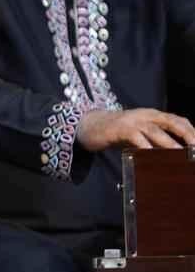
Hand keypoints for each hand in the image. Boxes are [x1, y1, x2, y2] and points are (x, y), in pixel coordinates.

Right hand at [77, 108, 194, 150]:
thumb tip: (172, 156)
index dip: (191, 131)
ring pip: (156, 131)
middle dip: (188, 135)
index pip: (178, 120)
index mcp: (152, 115)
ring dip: (170, 144)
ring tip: (181, 155)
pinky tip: (152, 155)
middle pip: (172, 123)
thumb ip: (153, 141)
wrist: (88, 126)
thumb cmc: (116, 132)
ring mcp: (132, 121)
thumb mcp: (139, 135)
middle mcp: (145, 115)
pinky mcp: (120, 129)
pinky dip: (146, 147)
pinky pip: (136, 138)